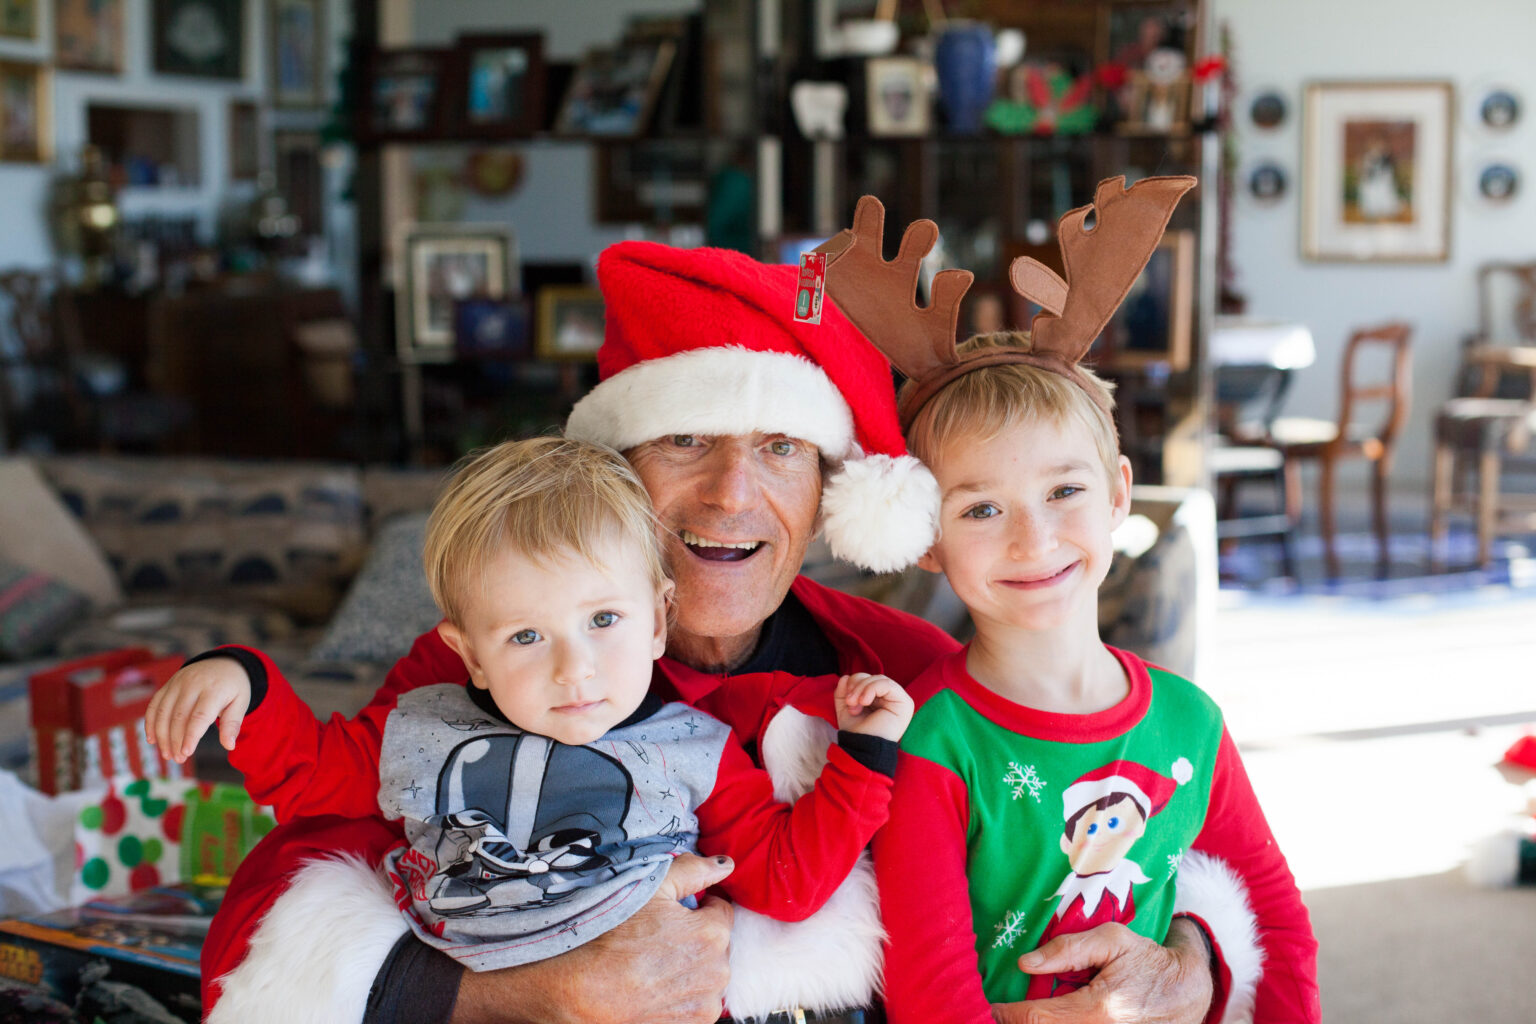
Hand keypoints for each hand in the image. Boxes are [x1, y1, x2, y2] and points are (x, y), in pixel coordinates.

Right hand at [143, 659, 250, 763]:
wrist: (224, 663)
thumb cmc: (233, 688)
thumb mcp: (241, 703)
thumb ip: (233, 724)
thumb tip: (229, 746)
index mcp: (214, 689)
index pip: (199, 716)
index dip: (190, 736)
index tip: (186, 753)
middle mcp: (193, 684)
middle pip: (179, 716)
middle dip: (175, 740)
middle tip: (178, 759)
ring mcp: (178, 683)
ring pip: (163, 712)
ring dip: (161, 735)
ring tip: (167, 754)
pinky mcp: (168, 684)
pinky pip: (155, 704)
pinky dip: (150, 722)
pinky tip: (151, 739)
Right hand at [451, 852, 734, 1023]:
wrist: (583, 991)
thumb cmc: (613, 936)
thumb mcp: (651, 889)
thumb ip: (694, 870)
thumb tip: (725, 864)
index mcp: (714, 933)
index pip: (722, 909)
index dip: (701, 905)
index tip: (678, 909)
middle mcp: (718, 971)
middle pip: (717, 943)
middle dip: (696, 935)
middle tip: (660, 936)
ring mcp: (706, 1003)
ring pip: (708, 973)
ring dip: (692, 965)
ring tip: (655, 962)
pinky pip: (697, 1000)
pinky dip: (684, 992)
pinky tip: (656, 984)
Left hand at [834, 672, 913, 740]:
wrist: (863, 749)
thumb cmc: (857, 732)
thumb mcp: (845, 708)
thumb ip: (843, 692)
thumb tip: (845, 677)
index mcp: (879, 698)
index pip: (867, 679)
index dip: (854, 684)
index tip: (847, 702)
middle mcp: (891, 698)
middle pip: (872, 677)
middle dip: (857, 686)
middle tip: (850, 703)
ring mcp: (899, 700)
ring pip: (879, 679)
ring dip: (862, 688)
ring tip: (855, 705)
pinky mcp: (905, 703)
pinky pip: (887, 684)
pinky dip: (871, 689)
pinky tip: (864, 701)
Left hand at [991, 920, 1213, 1023]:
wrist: (1186, 992)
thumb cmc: (1147, 961)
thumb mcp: (1111, 940)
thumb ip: (1067, 949)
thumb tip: (1025, 964)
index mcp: (1099, 1008)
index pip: (1038, 1017)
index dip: (1008, 1014)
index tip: (993, 1005)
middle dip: (1020, 1023)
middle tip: (1005, 1011)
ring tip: (1027, 1013)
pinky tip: (1049, 1017)